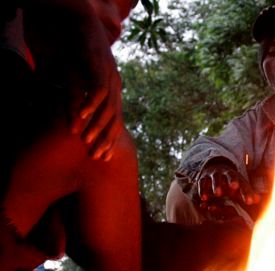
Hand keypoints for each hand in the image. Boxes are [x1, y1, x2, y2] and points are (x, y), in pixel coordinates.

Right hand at [67, 17, 122, 160]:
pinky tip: (83, 116)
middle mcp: (115, 86)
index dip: (109, 140)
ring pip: (108, 107)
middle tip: (96, 157)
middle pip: (114, 119)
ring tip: (87, 141)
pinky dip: (90, 103)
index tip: (103, 158)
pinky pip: (98, 88)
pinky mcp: (100, 66)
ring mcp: (110, 76)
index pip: (114, 122)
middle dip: (105, 139)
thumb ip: (76, 101)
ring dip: (97, 125)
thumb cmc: (74, 51)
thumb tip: (74, 123)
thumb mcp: (75, 81)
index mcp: (112, 91)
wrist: (78, 21)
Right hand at [196, 162, 260, 215]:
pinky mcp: (203, 178)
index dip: (247, 192)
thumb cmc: (230, 181)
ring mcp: (214, 175)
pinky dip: (203, 190)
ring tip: (218, 193)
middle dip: (232, 181)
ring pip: (216, 178)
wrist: (214, 167)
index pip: (244, 184)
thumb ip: (247, 193)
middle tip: (234, 187)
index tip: (249, 201)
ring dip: (217, 185)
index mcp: (237, 177)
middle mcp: (226, 174)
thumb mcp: (240, 185)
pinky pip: (203, 183)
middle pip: (230, 176)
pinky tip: (204, 199)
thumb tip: (257, 200)